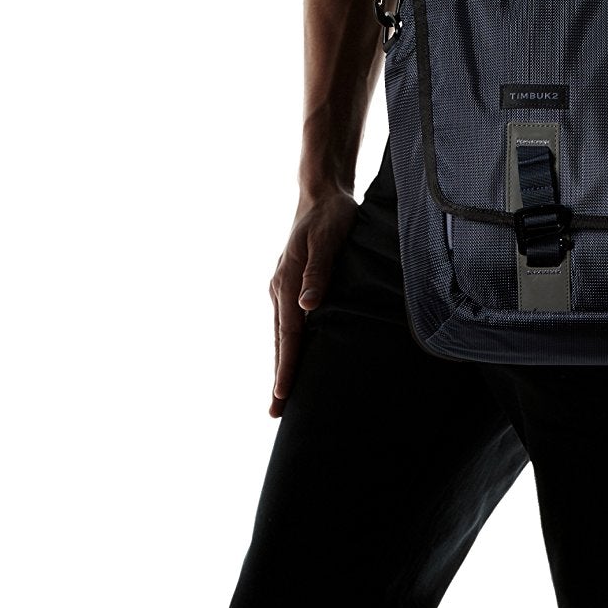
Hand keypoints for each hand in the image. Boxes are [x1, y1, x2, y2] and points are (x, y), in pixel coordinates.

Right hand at [267, 186, 358, 413]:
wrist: (321, 195)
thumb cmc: (331, 216)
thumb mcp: (328, 239)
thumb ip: (318, 271)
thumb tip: (306, 305)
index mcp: (287, 281)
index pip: (289, 334)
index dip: (287, 367)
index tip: (284, 395)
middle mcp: (279, 289)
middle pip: (280, 342)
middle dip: (279, 377)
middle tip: (276, 412)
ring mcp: (281, 287)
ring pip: (281, 335)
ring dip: (281, 364)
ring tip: (281, 395)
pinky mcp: (289, 285)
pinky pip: (286, 323)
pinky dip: (286, 346)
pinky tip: (290, 358)